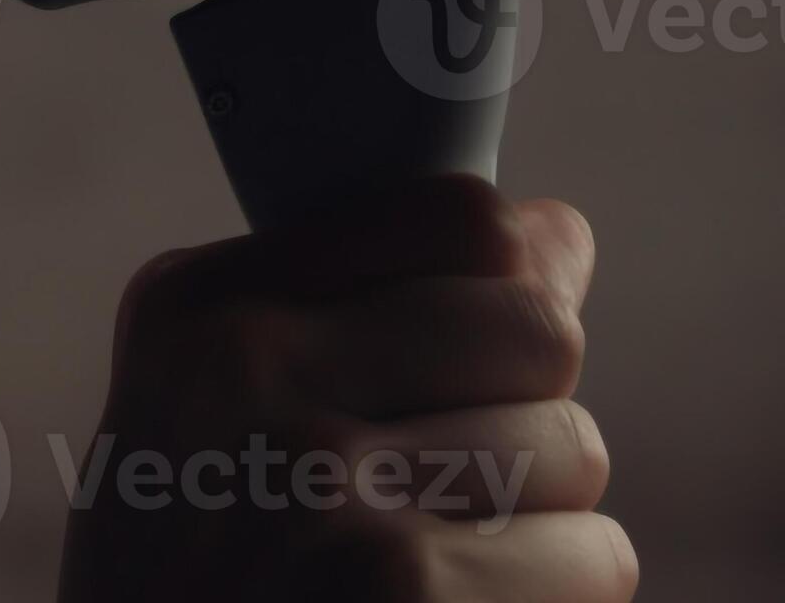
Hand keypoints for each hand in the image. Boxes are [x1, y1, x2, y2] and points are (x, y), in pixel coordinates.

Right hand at [58, 177, 630, 601]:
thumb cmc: (192, 567)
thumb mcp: (197, 406)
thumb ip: (344, 301)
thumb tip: (557, 233)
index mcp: (204, 312)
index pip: (461, 219)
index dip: (515, 276)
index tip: (485, 338)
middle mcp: (256, 380)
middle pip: (540, 329)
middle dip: (527, 407)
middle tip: (452, 476)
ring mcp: (332, 492)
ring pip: (575, 449)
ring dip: (540, 518)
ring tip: (440, 562)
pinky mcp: (408, 594)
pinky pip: (592, 559)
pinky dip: (553, 597)